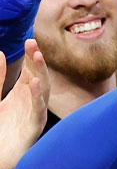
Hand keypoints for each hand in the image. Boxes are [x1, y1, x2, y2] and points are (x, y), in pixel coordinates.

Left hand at [0, 40, 50, 168]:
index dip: (30, 56)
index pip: (30, 70)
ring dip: (41, 73)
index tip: (29, 40)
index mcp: (23, 93)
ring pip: (42, 90)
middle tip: (33, 44)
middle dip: (36, 60)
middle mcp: (32, 101)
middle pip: (38, 75)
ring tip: (37, 57)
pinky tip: (36, 83)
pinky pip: (37, 109)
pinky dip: (38, 96)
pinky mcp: (33, 128)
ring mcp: (34, 114)